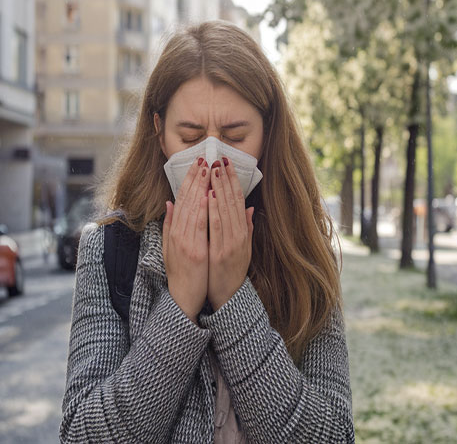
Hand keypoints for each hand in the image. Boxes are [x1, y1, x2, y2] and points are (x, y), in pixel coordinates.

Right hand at [163, 157, 209, 322]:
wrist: (183, 298)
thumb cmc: (181, 273)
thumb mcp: (171, 247)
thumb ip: (170, 225)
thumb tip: (170, 203)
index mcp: (174, 232)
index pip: (181, 200)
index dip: (188, 181)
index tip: (196, 165)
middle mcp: (177, 234)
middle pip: (186, 200)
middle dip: (195, 179)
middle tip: (202, 159)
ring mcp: (185, 242)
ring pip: (192, 209)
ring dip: (200, 188)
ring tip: (206, 170)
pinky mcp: (195, 252)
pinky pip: (199, 227)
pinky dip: (202, 210)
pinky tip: (206, 195)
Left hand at [207, 157, 254, 310]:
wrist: (227, 297)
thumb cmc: (231, 271)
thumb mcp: (244, 248)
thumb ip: (246, 227)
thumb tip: (248, 207)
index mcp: (242, 232)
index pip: (237, 200)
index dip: (232, 181)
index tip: (226, 164)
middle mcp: (239, 235)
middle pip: (232, 202)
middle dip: (226, 179)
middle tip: (220, 159)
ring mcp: (231, 244)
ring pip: (225, 210)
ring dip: (219, 189)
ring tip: (214, 170)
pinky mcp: (221, 252)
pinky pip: (216, 227)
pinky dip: (213, 210)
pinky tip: (209, 195)